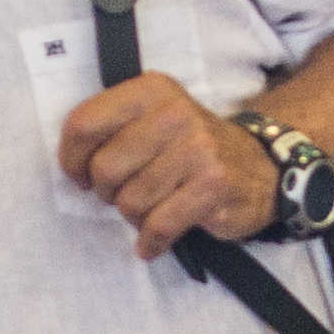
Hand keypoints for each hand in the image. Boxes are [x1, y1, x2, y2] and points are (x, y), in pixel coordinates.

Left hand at [58, 74, 277, 258]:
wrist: (260, 167)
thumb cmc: (190, 148)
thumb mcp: (152, 117)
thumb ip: (111, 129)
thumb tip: (73, 166)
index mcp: (151, 90)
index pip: (84, 124)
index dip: (72, 160)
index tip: (81, 176)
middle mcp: (174, 114)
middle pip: (105, 169)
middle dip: (108, 193)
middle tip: (126, 193)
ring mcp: (197, 150)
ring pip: (130, 202)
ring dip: (134, 217)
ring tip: (153, 208)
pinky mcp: (213, 186)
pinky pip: (159, 226)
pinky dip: (150, 242)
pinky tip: (152, 242)